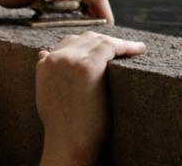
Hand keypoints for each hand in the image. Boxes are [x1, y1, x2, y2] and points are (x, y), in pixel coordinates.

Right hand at [36, 32, 145, 165]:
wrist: (68, 142)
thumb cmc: (62, 125)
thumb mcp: (45, 93)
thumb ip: (46, 72)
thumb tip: (43, 53)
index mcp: (45, 63)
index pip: (69, 42)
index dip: (88, 44)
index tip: (105, 49)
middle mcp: (55, 56)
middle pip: (85, 38)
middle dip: (103, 41)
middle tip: (120, 48)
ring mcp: (71, 59)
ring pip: (99, 40)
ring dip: (117, 43)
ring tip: (133, 49)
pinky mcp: (88, 64)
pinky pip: (111, 47)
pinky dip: (126, 46)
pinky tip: (138, 50)